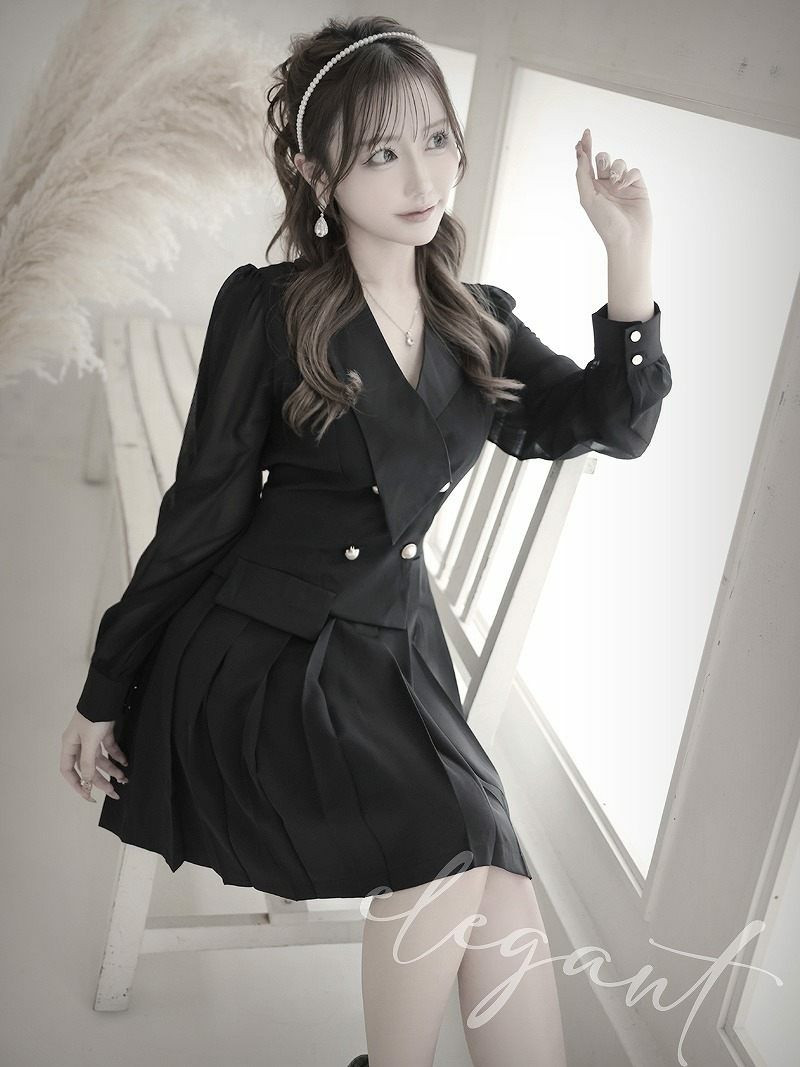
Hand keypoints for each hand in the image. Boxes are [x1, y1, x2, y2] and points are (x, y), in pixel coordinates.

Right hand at [60, 711, 127, 802]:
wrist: (107, 693)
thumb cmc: (94, 715)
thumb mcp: (89, 741)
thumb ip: (88, 763)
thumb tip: (87, 783)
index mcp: (69, 745)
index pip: (68, 771)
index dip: (77, 785)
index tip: (90, 796)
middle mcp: (78, 743)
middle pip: (88, 768)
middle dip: (101, 781)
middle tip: (114, 791)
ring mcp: (91, 737)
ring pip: (100, 759)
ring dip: (112, 769)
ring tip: (125, 778)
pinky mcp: (103, 731)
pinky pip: (109, 748)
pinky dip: (117, 755)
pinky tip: (125, 761)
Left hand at [574, 128, 652, 249]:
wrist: (628, 238)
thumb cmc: (605, 223)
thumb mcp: (587, 198)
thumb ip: (582, 175)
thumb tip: (580, 153)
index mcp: (591, 189)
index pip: (587, 163)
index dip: (586, 147)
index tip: (585, 134)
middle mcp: (605, 186)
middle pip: (603, 159)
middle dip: (602, 158)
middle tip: (601, 167)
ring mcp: (622, 185)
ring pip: (619, 163)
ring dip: (616, 169)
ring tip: (615, 184)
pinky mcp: (637, 187)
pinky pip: (633, 171)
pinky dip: (629, 176)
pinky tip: (625, 186)